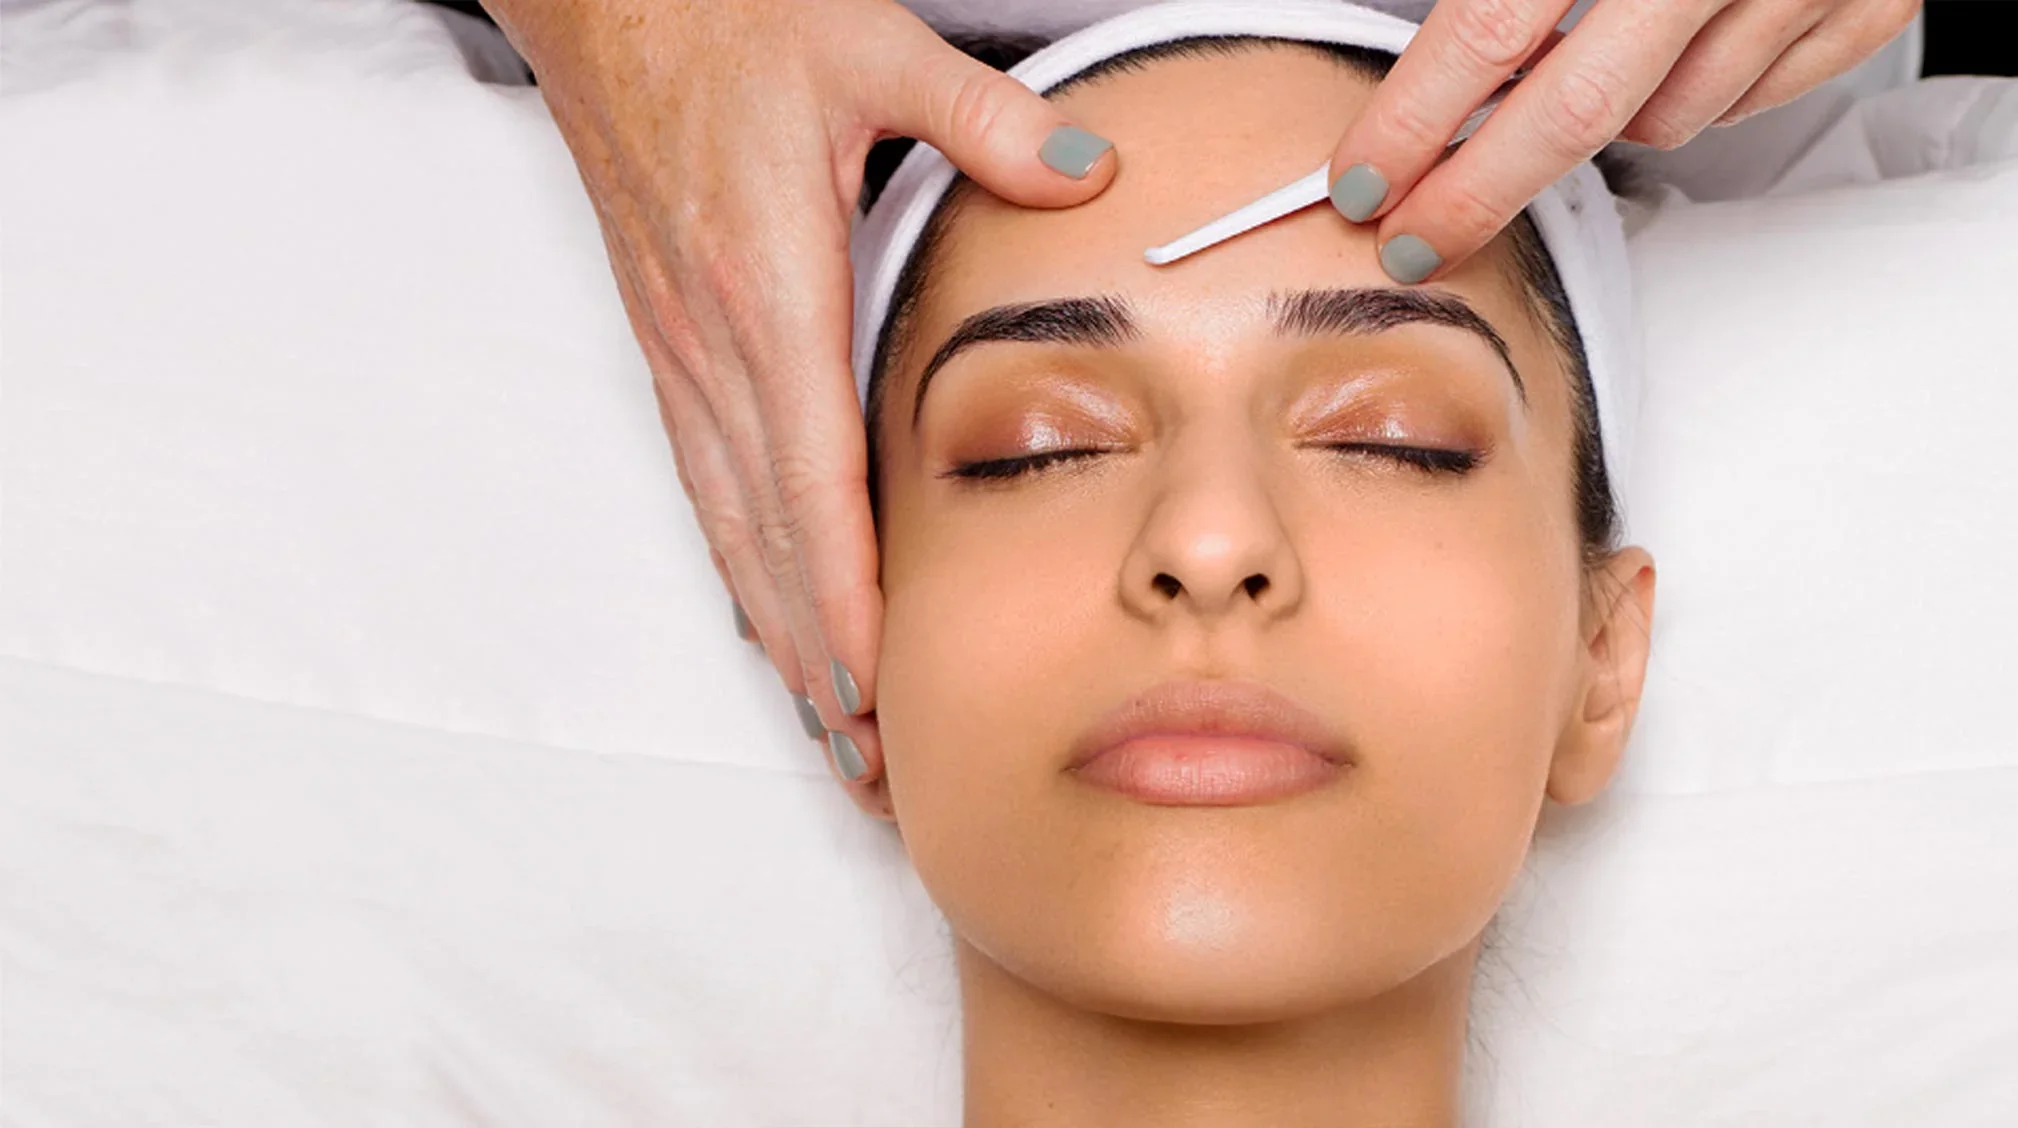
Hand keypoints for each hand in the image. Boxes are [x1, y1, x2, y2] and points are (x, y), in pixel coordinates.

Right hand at [478, 0, 1114, 803]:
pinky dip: (740, 568)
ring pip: (729, 527)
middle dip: (816, 657)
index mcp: (768, 285)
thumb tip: (1086, 171)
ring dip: (775, 635)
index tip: (875, 683)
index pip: (808, 474)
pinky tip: (767, 621)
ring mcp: (682, 351)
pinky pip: (707, 483)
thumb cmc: (725, 22)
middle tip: (867, 760)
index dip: (840, 591)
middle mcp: (714, 341)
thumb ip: (982, 116)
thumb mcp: (868, 47)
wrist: (605, 1)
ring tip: (826, 728)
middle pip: (766, 536)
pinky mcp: (671, 345)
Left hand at [1325, 0, 1921, 282]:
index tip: (1365, 178)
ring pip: (1663, 118)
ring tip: (1597, 57)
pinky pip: (1745, 102)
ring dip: (1608, 113)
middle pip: (1572, 114)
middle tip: (1413, 242)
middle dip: (1475, 193)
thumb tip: (1417, 63)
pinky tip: (1684, 42)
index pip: (1491, 30)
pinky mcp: (1864, 8)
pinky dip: (1698, 88)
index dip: (1416, 117)